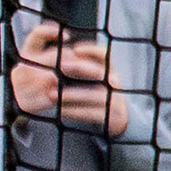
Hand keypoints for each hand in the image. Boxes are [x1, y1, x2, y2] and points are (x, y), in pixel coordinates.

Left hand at [11, 22, 129, 136]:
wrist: (120, 121)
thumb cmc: (100, 95)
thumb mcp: (97, 80)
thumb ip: (83, 68)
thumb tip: (64, 53)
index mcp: (111, 72)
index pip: (105, 55)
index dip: (92, 50)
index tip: (75, 49)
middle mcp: (115, 84)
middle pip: (99, 73)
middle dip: (80, 68)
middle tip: (60, 66)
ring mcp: (116, 101)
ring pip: (94, 95)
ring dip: (71, 94)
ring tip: (51, 94)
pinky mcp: (112, 118)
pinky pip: (91, 114)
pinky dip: (74, 111)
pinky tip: (60, 111)